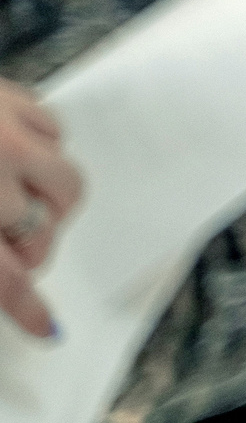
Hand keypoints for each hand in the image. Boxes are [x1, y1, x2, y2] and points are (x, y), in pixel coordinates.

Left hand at [0, 81, 81, 338]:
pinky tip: (13, 156)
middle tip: (12, 250)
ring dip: (47, 202)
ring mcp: (6, 133)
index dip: (27, 309)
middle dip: (30, 249)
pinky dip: (42, 151)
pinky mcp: (13, 98)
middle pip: (41, 234)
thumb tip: (3, 281)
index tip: (44, 325)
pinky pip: (55, 132)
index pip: (6, 279)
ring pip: (63, 184)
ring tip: (20, 201)